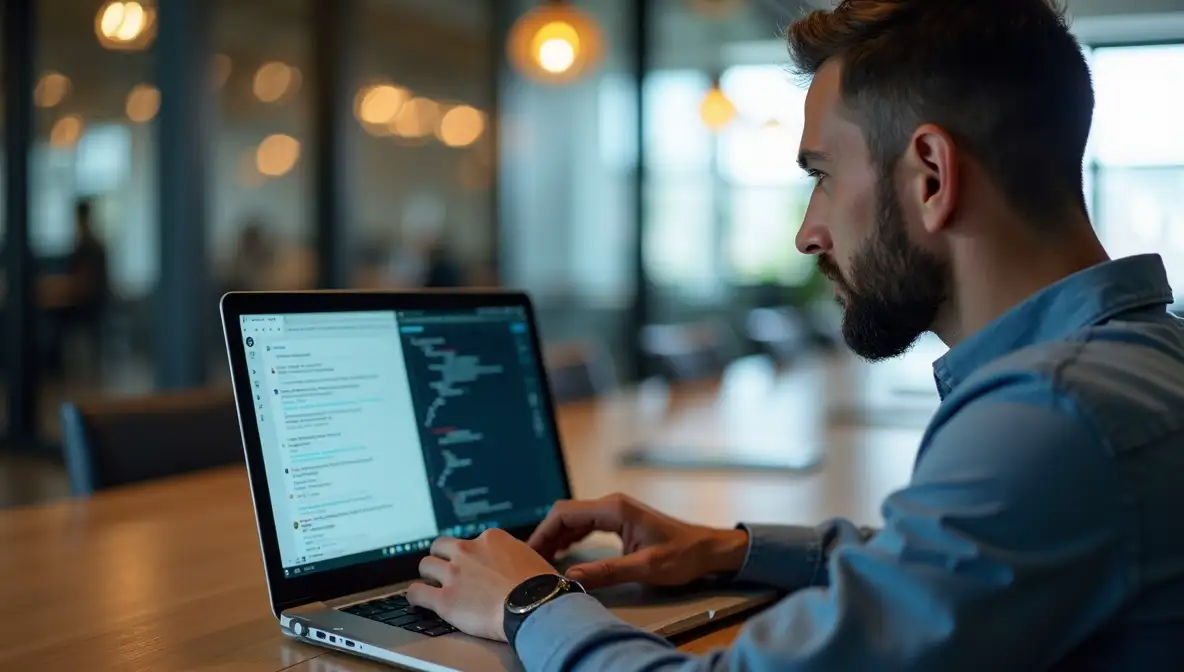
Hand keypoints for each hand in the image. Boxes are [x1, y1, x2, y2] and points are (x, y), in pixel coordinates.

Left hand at [407, 528, 555, 641]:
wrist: (534, 607)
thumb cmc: (540, 587)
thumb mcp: (531, 558)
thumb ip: (514, 556)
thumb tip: (515, 563)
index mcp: (490, 539)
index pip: (470, 541)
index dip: (470, 554)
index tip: (471, 564)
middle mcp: (468, 551)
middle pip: (441, 546)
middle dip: (441, 557)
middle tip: (445, 569)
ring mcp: (454, 574)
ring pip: (425, 565)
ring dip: (428, 574)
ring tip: (430, 583)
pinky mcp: (445, 599)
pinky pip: (416, 592)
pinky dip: (415, 595)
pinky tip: (417, 599)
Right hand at [527, 493, 748, 589]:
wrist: (708, 549)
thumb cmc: (682, 555)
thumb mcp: (644, 567)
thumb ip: (606, 572)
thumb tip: (570, 577)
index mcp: (615, 509)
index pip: (565, 514)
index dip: (543, 532)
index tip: (529, 552)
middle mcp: (612, 505)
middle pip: (565, 514)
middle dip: (545, 535)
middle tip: (530, 560)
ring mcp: (615, 511)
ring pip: (573, 518)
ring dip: (556, 536)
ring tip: (541, 559)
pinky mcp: (619, 520)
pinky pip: (585, 523)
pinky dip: (569, 536)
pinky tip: (562, 553)